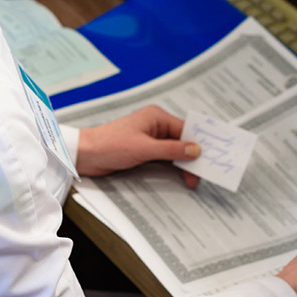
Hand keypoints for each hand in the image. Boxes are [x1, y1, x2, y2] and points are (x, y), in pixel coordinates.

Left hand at [75, 106, 200, 187]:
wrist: (86, 155)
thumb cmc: (110, 145)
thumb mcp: (144, 149)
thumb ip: (171, 150)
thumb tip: (195, 149)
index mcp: (156, 117)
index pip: (185, 130)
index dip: (198, 144)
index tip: (210, 158)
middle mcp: (155, 125)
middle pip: (181, 141)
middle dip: (192, 156)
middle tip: (202, 174)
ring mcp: (149, 138)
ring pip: (174, 150)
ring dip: (182, 163)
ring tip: (193, 178)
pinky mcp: (143, 150)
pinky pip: (164, 157)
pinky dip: (172, 166)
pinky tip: (180, 175)